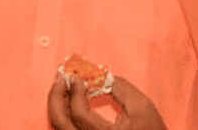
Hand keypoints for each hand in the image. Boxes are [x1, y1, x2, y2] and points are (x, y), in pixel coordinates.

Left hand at [48, 73, 167, 129]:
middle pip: (60, 123)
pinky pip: (66, 128)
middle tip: (60, 78)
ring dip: (57, 104)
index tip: (75, 77)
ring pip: (59, 127)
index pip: (79, 115)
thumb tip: (95, 73)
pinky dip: (63, 113)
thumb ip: (119, 87)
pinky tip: (66, 99)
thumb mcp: (142, 107)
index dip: (75, 93)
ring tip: (60, 85)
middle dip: (55, 97)